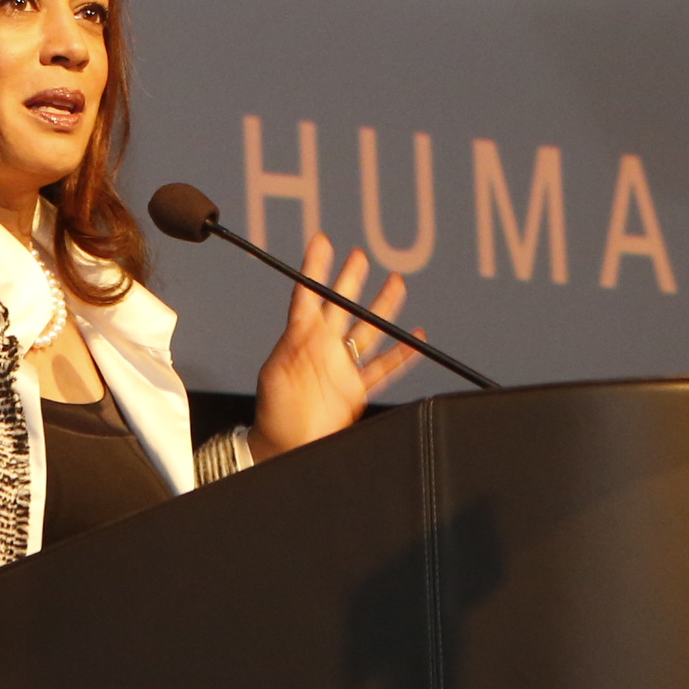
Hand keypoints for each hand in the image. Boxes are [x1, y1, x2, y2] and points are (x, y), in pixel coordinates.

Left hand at [248, 235, 417, 461]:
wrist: (284, 447)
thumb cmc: (273, 413)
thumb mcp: (275, 374)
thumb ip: (292, 349)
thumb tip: (304, 326)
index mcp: (300, 338)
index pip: (309, 294)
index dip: (315, 268)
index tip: (323, 241)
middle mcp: (323, 348)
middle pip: (342, 305)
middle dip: (351, 279)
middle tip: (360, 255)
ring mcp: (342, 367)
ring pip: (367, 330)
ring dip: (382, 307)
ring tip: (396, 283)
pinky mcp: (356, 389)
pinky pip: (383, 368)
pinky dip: (401, 354)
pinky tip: (414, 338)